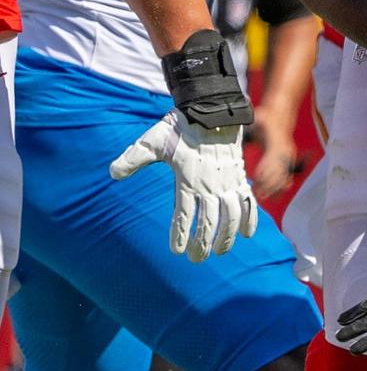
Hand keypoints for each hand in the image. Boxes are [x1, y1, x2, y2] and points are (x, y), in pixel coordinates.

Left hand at [110, 109, 257, 262]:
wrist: (212, 111)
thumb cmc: (180, 127)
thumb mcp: (152, 141)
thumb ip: (133, 159)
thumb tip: (112, 173)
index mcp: (187, 179)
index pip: (184, 214)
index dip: (181, 234)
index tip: (176, 251)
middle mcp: (209, 184)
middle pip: (209, 221)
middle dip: (203, 244)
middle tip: (196, 259)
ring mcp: (227, 182)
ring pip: (231, 216)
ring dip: (227, 236)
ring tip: (220, 252)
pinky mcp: (238, 177)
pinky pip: (247, 201)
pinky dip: (250, 219)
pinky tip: (246, 234)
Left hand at [249, 107, 298, 199]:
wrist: (280, 114)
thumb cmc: (264, 118)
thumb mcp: (251, 122)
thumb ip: (243, 135)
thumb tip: (228, 145)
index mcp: (275, 143)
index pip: (271, 163)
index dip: (264, 175)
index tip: (254, 183)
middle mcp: (284, 152)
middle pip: (279, 173)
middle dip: (268, 185)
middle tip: (257, 195)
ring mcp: (289, 157)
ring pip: (284, 177)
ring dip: (274, 188)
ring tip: (262, 197)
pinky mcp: (289, 161)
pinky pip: (287, 177)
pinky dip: (280, 187)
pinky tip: (271, 194)